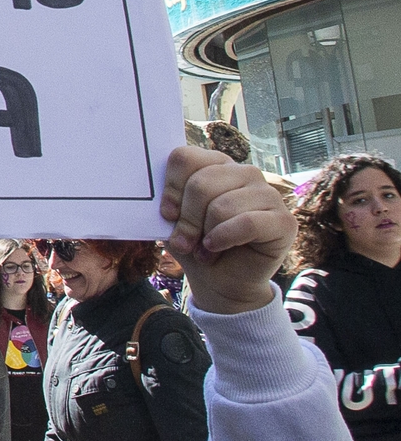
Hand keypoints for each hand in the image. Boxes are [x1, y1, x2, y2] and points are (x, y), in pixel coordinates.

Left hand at [161, 146, 296, 314]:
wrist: (221, 283)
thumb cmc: (197, 246)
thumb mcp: (174, 222)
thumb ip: (168, 202)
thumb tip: (156, 194)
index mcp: (217, 165)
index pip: (186, 158)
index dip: (171, 188)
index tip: (167, 214)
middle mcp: (245, 173)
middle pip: (201, 183)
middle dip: (186, 219)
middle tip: (184, 242)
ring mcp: (267, 194)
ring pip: (222, 206)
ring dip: (205, 235)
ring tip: (204, 250)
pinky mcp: (283, 221)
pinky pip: (247, 223)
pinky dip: (224, 239)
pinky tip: (216, 249)